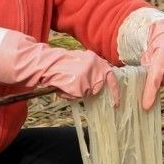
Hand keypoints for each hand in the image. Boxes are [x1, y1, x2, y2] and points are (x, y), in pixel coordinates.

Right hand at [0, 34, 119, 104]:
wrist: (48, 62)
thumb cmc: (63, 64)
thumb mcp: (82, 62)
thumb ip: (92, 71)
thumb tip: (98, 87)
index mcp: (97, 60)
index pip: (112, 78)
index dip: (115, 92)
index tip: (116, 103)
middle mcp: (96, 68)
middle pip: (97, 89)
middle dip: (87, 91)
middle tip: (75, 86)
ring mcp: (89, 78)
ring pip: (87, 94)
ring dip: (77, 92)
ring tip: (66, 83)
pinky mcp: (81, 86)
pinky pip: (78, 96)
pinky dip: (70, 95)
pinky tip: (62, 86)